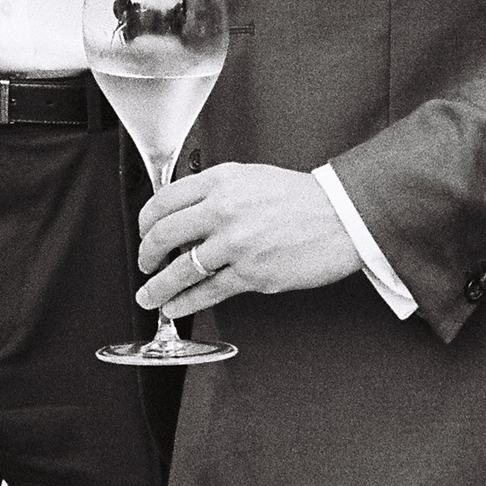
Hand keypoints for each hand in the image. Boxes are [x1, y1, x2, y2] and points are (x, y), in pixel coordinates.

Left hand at [137, 162, 360, 314]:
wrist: (342, 216)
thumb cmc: (301, 198)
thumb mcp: (250, 178)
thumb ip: (215, 192)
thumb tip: (184, 217)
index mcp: (221, 181)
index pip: (164, 200)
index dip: (145, 221)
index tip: (143, 232)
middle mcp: (223, 210)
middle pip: (164, 234)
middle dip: (146, 254)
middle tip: (144, 264)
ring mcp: (236, 244)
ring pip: (181, 269)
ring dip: (158, 287)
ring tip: (149, 296)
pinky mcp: (252, 274)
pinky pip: (208, 292)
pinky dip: (186, 303)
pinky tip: (176, 308)